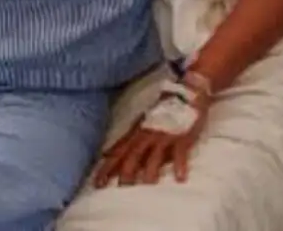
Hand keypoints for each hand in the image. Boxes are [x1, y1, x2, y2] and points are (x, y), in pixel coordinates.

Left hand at [93, 86, 210, 187]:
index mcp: (135, 134)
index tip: (97, 183)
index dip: (107, 167)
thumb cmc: (161, 114)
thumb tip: (106, 154)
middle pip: (132, 155)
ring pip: (154, 154)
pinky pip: (179, 153)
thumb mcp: (139, 126)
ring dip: (150, 169)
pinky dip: (179, 165)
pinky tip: (180, 178)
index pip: (117, 152)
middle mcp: (146, 136)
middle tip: (120, 187)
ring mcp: (163, 137)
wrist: (184, 95)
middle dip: (125, 171)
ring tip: (147, 183)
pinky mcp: (181, 138)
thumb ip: (126, 142)